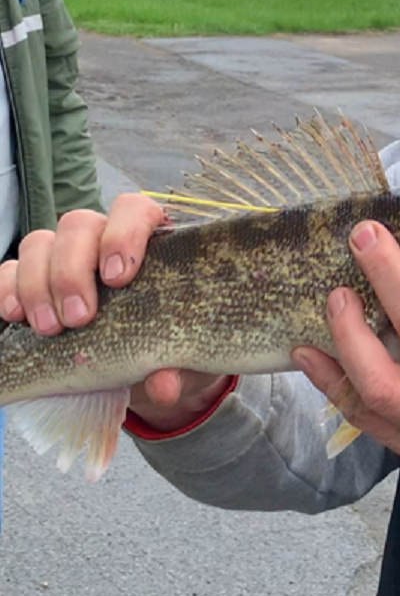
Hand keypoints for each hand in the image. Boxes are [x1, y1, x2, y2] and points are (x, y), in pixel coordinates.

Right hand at [0, 193, 229, 431]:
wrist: (147, 366)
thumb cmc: (173, 342)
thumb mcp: (185, 356)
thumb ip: (179, 365)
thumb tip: (163, 386)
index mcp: (152, 241)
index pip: (134, 209)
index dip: (123, 234)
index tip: (117, 278)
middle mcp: (105, 238)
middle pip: (78, 225)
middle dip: (72, 271)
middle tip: (79, 318)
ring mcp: (66, 255)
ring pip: (40, 243)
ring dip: (38, 284)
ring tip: (48, 328)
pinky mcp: (34, 280)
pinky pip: (9, 270)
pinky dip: (7, 289)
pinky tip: (14, 316)